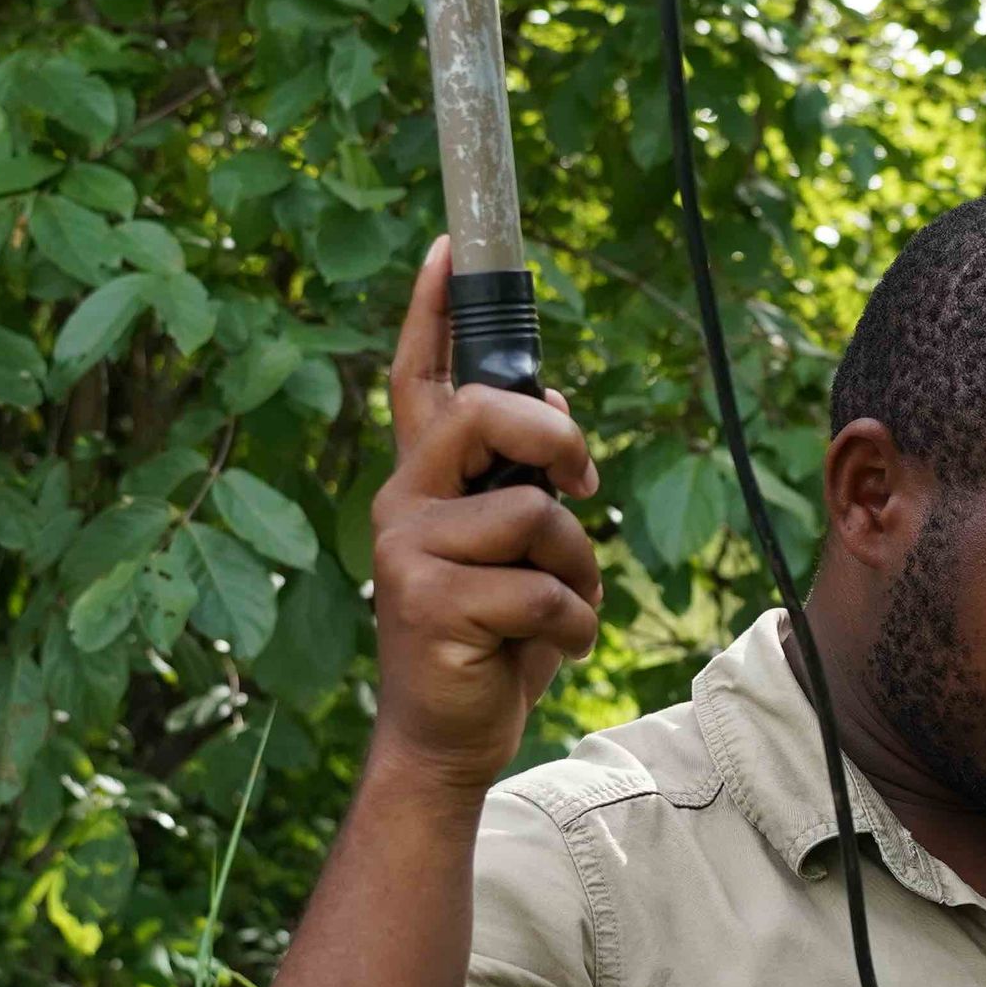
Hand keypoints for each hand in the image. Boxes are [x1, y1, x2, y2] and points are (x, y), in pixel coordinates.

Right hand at [365, 238, 605, 793]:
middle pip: (483, 413)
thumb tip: (555, 399)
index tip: (451, 248)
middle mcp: (401, 502)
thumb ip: (520, 481)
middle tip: (584, 480)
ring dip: (579, 567)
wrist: (445, 738)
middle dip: (555, 437)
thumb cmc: (488, 639)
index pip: (421, 378)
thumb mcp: (512, 553)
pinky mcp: (429, 604)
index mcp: (422, 482)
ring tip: (561, 608)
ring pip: (535, 512)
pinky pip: (542, 588)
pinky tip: (551, 649)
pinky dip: (573, 624)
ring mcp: (407, 552)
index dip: (435, 312)